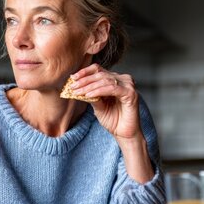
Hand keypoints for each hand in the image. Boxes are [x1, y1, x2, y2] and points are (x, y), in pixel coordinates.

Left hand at [71, 64, 153, 182]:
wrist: (123, 133)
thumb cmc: (113, 119)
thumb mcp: (98, 105)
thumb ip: (90, 95)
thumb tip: (76, 87)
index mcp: (115, 80)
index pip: (98, 70)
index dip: (85, 72)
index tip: (72, 77)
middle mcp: (122, 80)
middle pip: (100, 74)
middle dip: (84, 80)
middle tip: (72, 86)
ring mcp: (128, 85)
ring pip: (105, 80)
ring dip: (89, 86)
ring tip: (78, 91)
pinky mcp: (131, 93)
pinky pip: (111, 89)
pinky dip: (99, 91)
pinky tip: (89, 95)